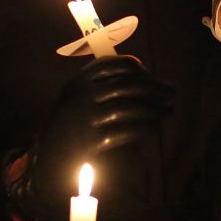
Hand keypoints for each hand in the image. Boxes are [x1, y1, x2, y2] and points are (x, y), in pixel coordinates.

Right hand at [8, 56, 172, 220]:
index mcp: (79, 81)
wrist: (48, 156)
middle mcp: (81, 96)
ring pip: (130, 108)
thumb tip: (147, 76)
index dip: (137, 68)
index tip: (150, 76)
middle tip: (172, 92)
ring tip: (168, 111)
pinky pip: (127, 131)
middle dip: (155, 87)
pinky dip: (145, 128)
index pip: (115, 64)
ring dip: (155, 108)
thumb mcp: (79, 93)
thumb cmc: (72, 121)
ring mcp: (86, 118)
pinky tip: (155, 128)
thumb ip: (105, 81)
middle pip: (128, 85)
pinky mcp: (92, 141)